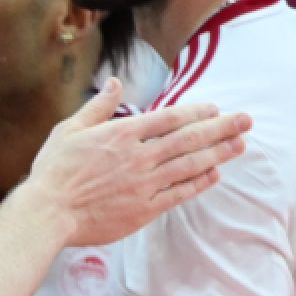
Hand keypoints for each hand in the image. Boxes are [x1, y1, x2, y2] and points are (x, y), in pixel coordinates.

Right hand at [25, 78, 252, 246]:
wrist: (49, 212)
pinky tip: (214, 175)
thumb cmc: (55, 170)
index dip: (196, 112)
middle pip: (189, 139)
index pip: (169, 118)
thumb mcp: (70, 129)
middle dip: (221, 128)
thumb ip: (99, 106)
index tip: (215, 108)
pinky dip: (198, 183)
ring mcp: (144, 184)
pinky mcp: (144, 209)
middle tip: (246, 121)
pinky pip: (179, 194)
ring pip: (190, 165)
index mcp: (122, 133)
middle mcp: (139, 156)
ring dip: (218, 154)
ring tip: (240, 145)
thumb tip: (116, 83)